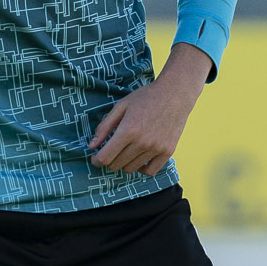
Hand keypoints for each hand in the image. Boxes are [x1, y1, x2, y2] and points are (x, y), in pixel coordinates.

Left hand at [90, 46, 211, 174]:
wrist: (175, 93)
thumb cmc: (146, 97)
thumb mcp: (121, 106)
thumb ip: (105, 127)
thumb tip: (91, 146)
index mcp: (128, 130)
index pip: (105, 158)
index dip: (96, 160)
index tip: (96, 157)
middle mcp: (142, 142)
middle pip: (116, 165)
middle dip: (109, 160)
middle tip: (111, 151)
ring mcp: (156, 149)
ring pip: (131, 169)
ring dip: (124, 163)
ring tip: (126, 150)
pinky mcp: (167, 152)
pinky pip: (150, 172)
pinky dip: (141, 168)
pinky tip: (139, 158)